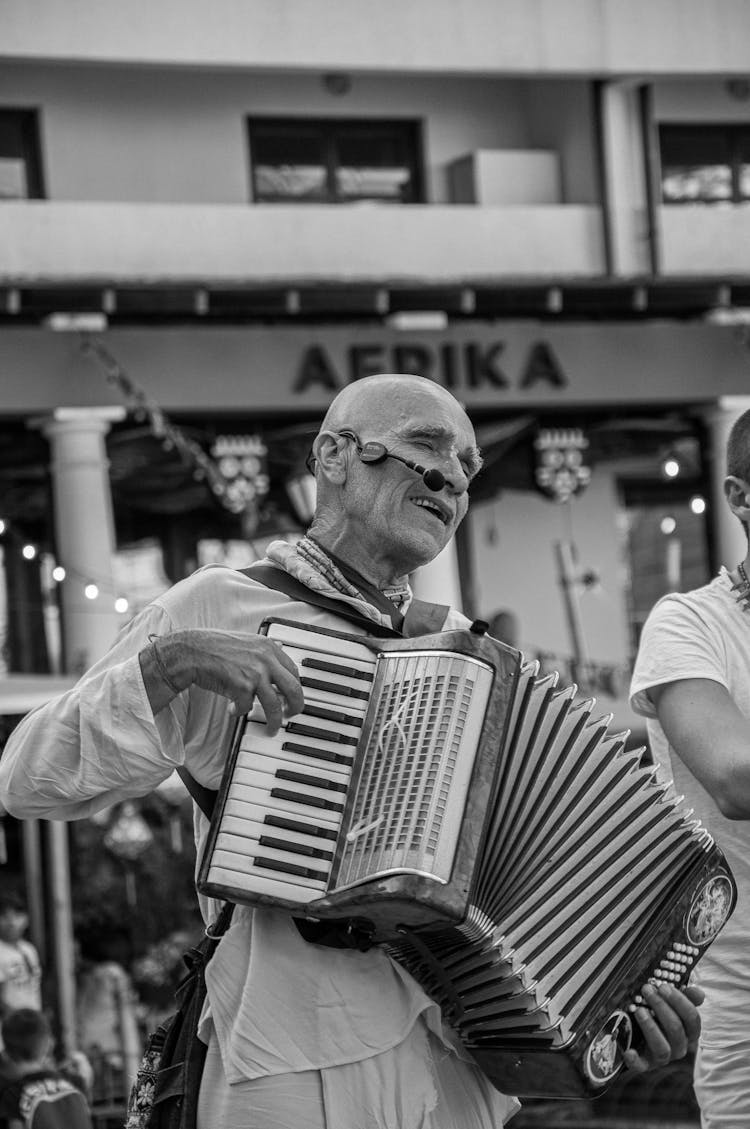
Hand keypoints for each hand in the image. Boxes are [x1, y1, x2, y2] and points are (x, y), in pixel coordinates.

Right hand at [142, 629, 304, 733]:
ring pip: (275, 705)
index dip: (296, 687)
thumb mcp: (246, 645)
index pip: (294, 671)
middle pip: (293, 688)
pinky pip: (246, 708)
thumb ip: (262, 656)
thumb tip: (276, 675)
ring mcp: (255, 673)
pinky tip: (231, 709)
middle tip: (291, 715)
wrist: (192, 651)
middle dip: (296, 706)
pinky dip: (239, 712)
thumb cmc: (215, 649)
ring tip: (270, 729)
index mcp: (269, 648)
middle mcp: (266, 659)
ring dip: (274, 721)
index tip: (293, 697)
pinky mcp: (242, 686)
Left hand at [624, 981, 702, 1073]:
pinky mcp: (645, 1064)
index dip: (679, 1001)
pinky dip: (635, 1060)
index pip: (692, 1018)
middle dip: (661, 1007)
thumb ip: (687, 998)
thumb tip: (699, 993)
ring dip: (651, 1028)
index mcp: (689, 1032)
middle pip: (676, 1030)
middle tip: (647, 990)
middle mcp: (679, 1047)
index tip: (663, 986)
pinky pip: (641, 1066)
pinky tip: (628, 1051)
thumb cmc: (661, 1017)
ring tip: (639, 1010)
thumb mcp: (674, 1005)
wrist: (642, 1038)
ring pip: (662, 1048)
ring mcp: (663, 1058)